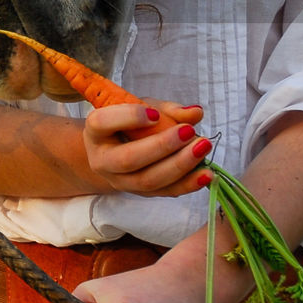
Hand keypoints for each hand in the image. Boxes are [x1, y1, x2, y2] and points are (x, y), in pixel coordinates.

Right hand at [83, 101, 210, 197]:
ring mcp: (120, 181)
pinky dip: (188, 184)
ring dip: (179, 165)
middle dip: (162, 146)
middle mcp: (102, 160)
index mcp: (95, 131)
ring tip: (203, 147)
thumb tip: (195, 113)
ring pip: (148, 181)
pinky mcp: (141, 194)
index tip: (155, 114)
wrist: (119, 148)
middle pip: (128, 159)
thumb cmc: (130, 123)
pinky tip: (207, 173)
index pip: (103, 123)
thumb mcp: (143, 108)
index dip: (129, 118)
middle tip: (189, 132)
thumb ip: (167, 109)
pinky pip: (164, 192)